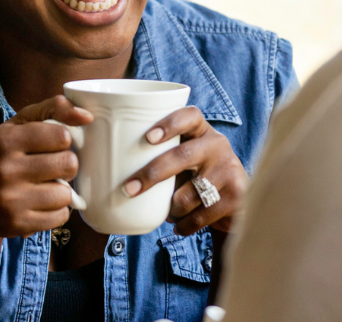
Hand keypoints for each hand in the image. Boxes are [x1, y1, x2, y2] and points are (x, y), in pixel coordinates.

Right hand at [0, 96, 92, 237]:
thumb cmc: (0, 157)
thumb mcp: (17, 125)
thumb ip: (52, 109)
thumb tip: (87, 116)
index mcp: (5, 140)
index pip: (62, 136)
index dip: (63, 141)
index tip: (51, 146)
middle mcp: (5, 169)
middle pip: (69, 164)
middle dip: (65, 165)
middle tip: (51, 168)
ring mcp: (10, 200)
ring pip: (66, 194)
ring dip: (61, 191)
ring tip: (44, 187)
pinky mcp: (16, 224)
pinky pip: (60, 217)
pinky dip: (57, 211)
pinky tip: (40, 205)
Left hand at [121, 106, 246, 235]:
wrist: (236, 203)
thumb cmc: (195, 176)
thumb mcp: (184, 159)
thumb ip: (159, 156)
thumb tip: (105, 169)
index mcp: (202, 131)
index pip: (190, 116)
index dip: (170, 123)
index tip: (147, 138)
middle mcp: (218, 145)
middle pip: (183, 156)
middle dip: (152, 174)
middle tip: (128, 189)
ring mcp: (229, 170)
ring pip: (187, 195)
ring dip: (172, 209)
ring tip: (170, 211)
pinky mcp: (236, 197)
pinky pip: (198, 217)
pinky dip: (183, 226)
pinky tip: (180, 225)